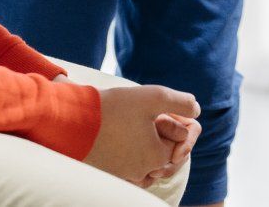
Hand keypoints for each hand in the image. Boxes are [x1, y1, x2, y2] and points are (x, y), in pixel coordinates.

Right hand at [83, 84, 199, 186]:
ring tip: (136, 121)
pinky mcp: (107, 170)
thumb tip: (196, 109)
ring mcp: (123, 173)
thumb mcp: (154, 96)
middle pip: (163, 150)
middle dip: (163, 132)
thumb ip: (180, 101)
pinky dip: (131, 150)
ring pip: (146, 159)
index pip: (180, 140)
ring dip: (146, 141)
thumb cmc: (114, 108)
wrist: (72, 121)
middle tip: (151, 114)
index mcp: (156, 156)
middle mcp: (141, 171)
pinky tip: (123, 132)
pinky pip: (128, 164)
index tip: (162, 109)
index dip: (175, 120)